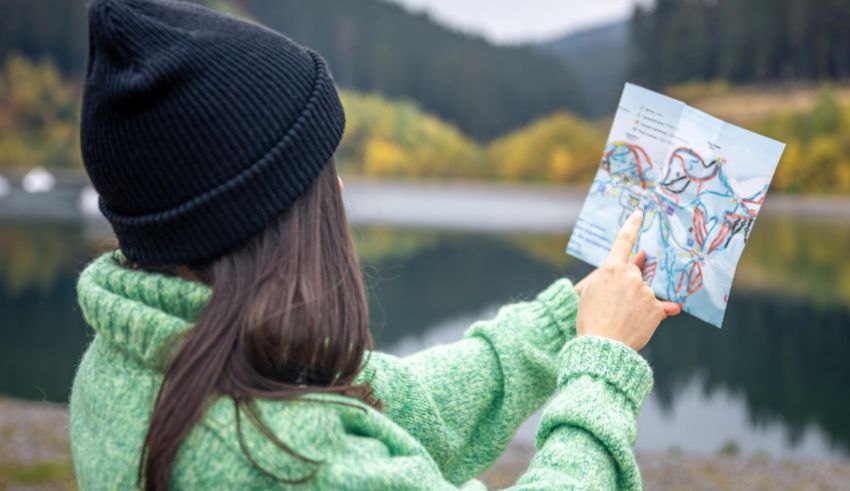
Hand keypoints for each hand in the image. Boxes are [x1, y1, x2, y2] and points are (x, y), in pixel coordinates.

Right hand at [575, 210, 681, 350]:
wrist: (602, 345)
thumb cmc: (591, 319)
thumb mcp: (591, 292)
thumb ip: (612, 274)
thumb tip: (639, 259)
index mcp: (610, 269)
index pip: (623, 241)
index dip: (632, 226)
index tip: (639, 213)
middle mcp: (630, 276)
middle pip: (635, 273)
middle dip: (629, 283)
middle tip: (617, 303)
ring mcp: (645, 292)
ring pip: (646, 291)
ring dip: (639, 301)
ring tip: (623, 318)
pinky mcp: (656, 308)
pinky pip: (662, 306)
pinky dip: (660, 311)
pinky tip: (660, 314)